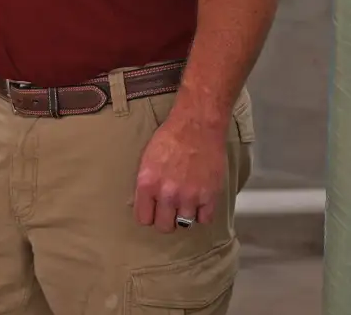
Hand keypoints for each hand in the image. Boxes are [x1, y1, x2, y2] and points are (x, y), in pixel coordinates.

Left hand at [133, 117, 226, 232]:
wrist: (196, 127)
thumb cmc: (170, 138)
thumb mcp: (147, 159)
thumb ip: (146, 184)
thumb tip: (145, 202)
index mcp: (147, 184)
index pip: (143, 218)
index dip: (148, 216)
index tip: (152, 212)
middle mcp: (167, 194)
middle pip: (164, 226)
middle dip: (166, 220)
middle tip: (169, 210)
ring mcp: (189, 197)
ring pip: (184, 224)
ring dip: (184, 214)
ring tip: (186, 201)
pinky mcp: (209, 197)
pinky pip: (204, 219)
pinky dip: (202, 213)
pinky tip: (199, 201)